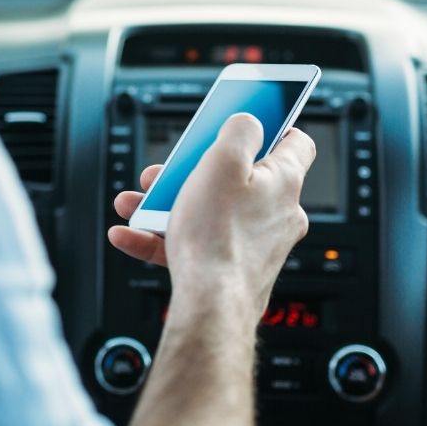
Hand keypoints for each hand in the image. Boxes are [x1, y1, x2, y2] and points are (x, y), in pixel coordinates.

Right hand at [109, 114, 314, 319]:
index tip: (247, 120)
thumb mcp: (223, 161)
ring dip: (168, 203)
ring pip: (209, 210)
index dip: (273, 124)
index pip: (295, 142)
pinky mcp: (231, 268)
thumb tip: (249, 122)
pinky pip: (195, 243)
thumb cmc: (219, 236)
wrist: (210, 305)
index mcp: (283, 181)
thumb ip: (239, 130)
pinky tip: (131, 233)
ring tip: (138, 204)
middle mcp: (276, 213)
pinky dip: (162, 236)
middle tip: (168, 170)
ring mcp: (255, 244)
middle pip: (237, 177)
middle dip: (193, 170)